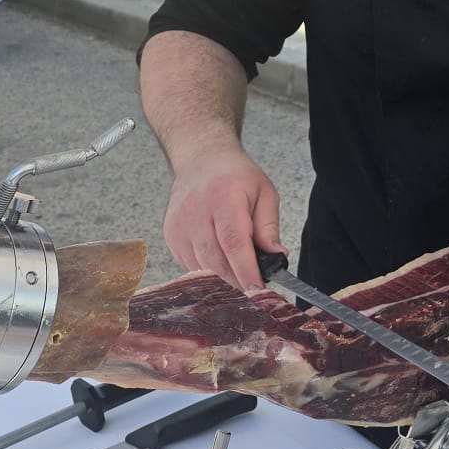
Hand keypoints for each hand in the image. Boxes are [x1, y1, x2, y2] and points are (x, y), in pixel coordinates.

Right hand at [163, 143, 284, 295]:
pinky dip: (207, 270)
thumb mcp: (264, 192)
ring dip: (223, 276)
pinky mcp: (170, 235)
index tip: (258, 289)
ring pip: (202, 268)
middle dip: (238, 280)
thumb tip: (278, 258)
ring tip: (238, 269)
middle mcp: (196, 212)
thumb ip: (269, 228)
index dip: (246, 269)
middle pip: (216, 260)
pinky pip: (190, 266)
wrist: (201, 159)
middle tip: (255, 284)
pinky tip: (218, 257)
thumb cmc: (235, 175)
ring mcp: (179, 225)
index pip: (233, 241)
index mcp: (224, 197)